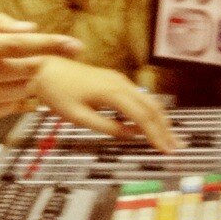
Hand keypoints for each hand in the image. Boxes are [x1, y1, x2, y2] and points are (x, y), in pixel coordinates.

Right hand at [0, 13, 84, 128]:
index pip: (19, 44)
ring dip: (23, 78)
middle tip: (28, 54)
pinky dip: (13, 96)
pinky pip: (7, 107)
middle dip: (35, 60)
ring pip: (19, 89)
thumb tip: (29, 28)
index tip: (76, 45)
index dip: (50, 44)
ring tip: (3, 70)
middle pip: (25, 68)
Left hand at [31, 57, 178, 151]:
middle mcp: (120, 83)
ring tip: (171, 138)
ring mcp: (119, 80)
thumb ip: (105, 126)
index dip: (155, 135)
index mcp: (112, 92)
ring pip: (148, 100)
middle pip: (152, 107)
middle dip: (166, 128)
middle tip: (177, 147)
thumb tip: (130, 136)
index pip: (142, 117)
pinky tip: (153, 123)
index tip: (166, 150)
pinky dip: (150, 111)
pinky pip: (139, 96)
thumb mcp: (77, 116)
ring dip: (161, 120)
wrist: (43, 69)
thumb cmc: (56, 92)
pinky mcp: (114, 80)